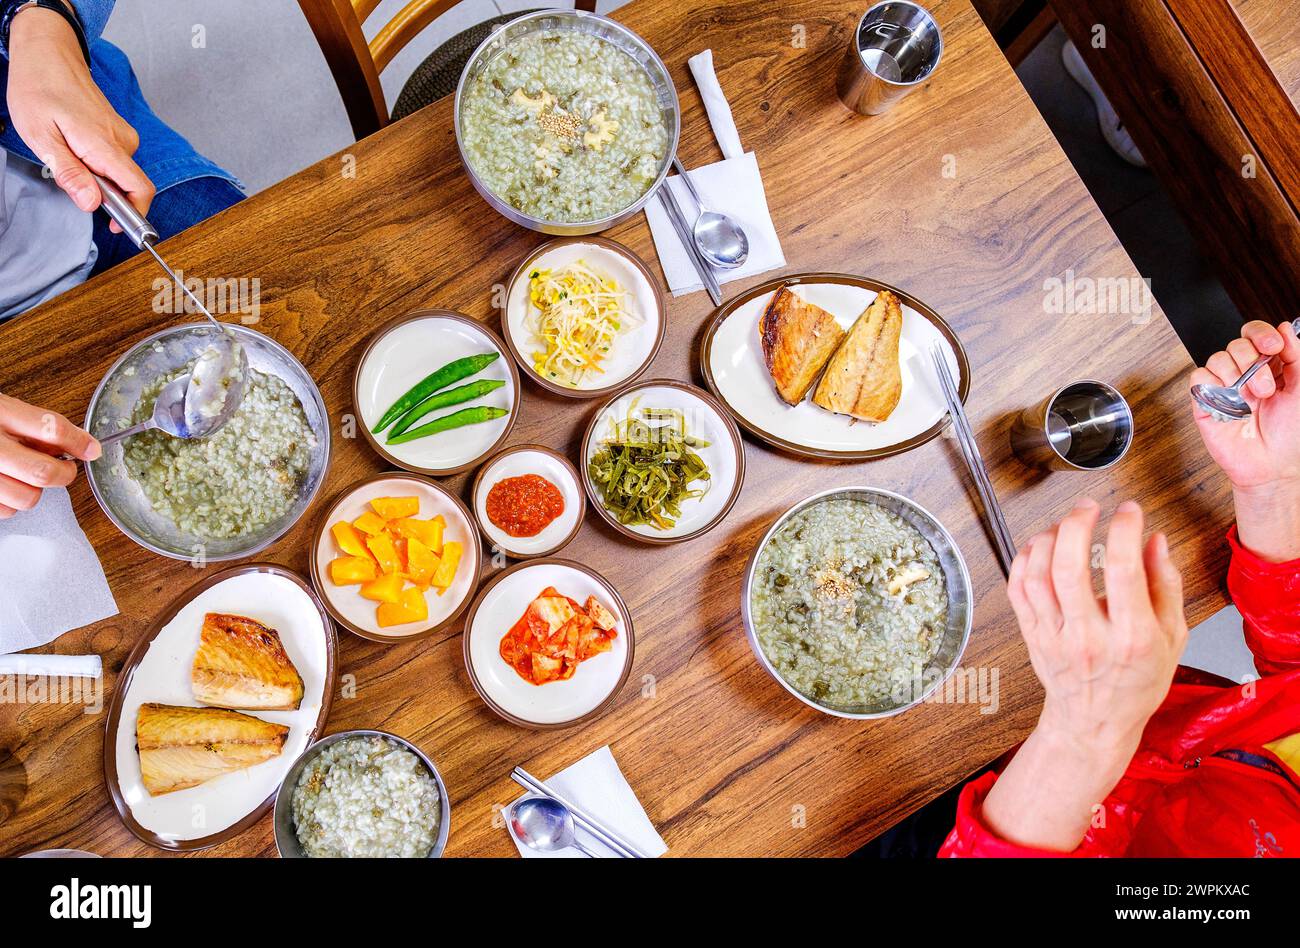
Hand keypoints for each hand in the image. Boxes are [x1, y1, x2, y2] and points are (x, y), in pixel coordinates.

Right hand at [0, 394, 100, 517]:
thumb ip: (33, 424)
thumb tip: (80, 444)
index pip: (49, 428)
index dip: (78, 441)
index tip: (91, 449)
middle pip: (43, 472)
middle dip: (63, 474)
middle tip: (64, 469)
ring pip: (26, 498)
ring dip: (33, 491)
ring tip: (22, 476)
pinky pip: (4, 512)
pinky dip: (9, 504)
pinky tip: (1, 486)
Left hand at [5, 4, 153, 227]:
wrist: (48, 51)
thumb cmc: (39, 87)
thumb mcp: (40, 135)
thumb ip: (69, 172)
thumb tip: (91, 204)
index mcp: (104, 145)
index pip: (140, 189)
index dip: (133, 215)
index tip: (116, 228)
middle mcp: (122, 141)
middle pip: (128, 185)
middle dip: (105, 195)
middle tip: (71, 183)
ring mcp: (123, 134)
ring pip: (119, 172)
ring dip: (98, 177)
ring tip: (66, 155)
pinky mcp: (118, 130)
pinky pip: (115, 159)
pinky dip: (98, 164)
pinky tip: (74, 146)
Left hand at [981, 500, 1185, 850]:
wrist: (1094, 722)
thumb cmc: (1137, 682)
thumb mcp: (1173, 638)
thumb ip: (1166, 585)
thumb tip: (1155, 540)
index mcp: (1131, 637)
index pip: (1123, 571)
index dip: (1124, 530)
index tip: (1129, 510)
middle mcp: (1088, 637)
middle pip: (1069, 569)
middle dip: (1077, 526)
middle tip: (1088, 507)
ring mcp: (1054, 637)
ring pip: (1037, 576)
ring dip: (1047, 539)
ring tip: (1064, 524)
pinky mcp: (1032, 635)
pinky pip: (1017, 590)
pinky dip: (1024, 560)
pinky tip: (1040, 546)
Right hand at [1190, 320, 1299, 561]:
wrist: (1271, 465)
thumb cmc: (1290, 434)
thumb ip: (1297, 357)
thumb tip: (1285, 328)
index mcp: (1268, 366)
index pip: (1256, 334)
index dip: (1261, 333)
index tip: (1274, 346)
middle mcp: (1244, 373)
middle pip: (1236, 343)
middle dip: (1252, 361)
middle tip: (1265, 388)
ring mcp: (1223, 386)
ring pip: (1218, 358)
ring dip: (1236, 378)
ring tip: (1250, 401)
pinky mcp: (1203, 401)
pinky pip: (1199, 377)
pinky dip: (1214, 387)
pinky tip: (1228, 404)